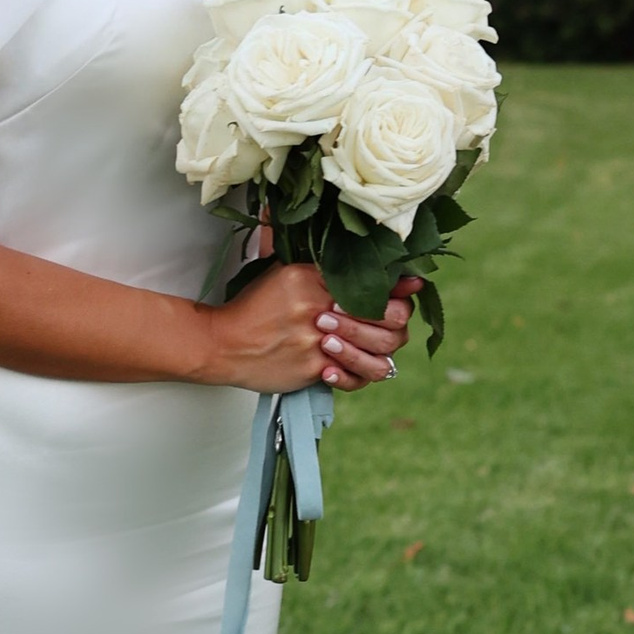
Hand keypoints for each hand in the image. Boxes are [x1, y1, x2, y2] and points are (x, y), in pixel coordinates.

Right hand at [201, 266, 418, 392]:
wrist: (222, 344)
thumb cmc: (252, 308)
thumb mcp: (283, 273)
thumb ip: (319, 266)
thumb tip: (351, 257)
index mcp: (313, 278)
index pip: (370, 280)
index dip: (397, 287)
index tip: (412, 286)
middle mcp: (320, 307)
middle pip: (386, 316)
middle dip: (394, 320)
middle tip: (387, 321)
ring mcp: (319, 341)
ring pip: (378, 350)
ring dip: (374, 348)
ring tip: (359, 345)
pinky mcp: (314, 368)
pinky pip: (354, 377)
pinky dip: (354, 374)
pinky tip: (341, 366)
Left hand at [317, 271, 419, 390]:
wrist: (290, 319)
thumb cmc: (317, 292)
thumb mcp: (335, 280)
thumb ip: (371, 279)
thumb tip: (416, 282)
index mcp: (394, 310)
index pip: (400, 314)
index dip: (373, 312)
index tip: (337, 304)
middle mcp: (392, 336)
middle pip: (388, 340)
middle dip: (355, 330)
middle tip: (323, 320)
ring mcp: (377, 359)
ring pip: (379, 367)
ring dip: (352, 356)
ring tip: (325, 343)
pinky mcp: (359, 377)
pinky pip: (358, 383)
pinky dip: (343, 378)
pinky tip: (325, 371)